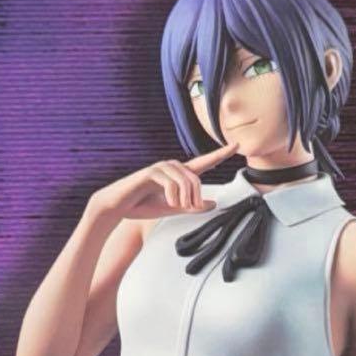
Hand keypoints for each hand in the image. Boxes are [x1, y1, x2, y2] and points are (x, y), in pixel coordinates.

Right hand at [86, 140, 238, 221]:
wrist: (118, 207)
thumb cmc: (143, 206)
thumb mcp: (172, 209)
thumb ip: (192, 206)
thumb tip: (213, 204)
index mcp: (179, 174)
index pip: (204, 162)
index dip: (221, 154)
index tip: (237, 145)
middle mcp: (172, 166)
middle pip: (197, 179)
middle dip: (195, 198)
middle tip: (188, 210)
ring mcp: (161, 167)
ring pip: (186, 181)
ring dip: (184, 198)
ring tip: (174, 206)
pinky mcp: (151, 171)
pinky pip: (171, 183)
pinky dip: (172, 196)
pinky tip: (166, 202)